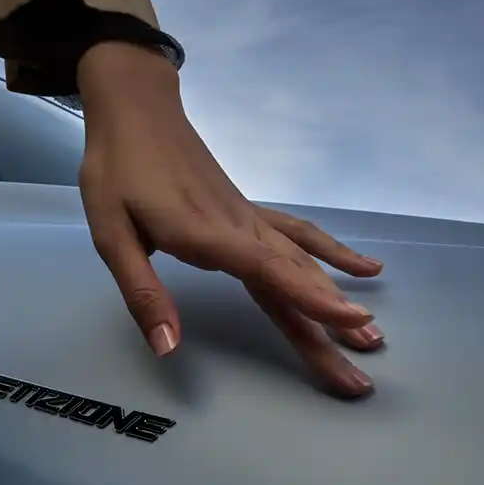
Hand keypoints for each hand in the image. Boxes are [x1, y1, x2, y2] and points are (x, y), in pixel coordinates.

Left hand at [76, 42, 384, 396]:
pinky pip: (298, 236)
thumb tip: (167, 346)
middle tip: (362, 374)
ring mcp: (249, 219)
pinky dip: (332, 254)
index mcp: (205, 234)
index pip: (269, 272)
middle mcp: (238, 228)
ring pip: (303, 263)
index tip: (352, 322)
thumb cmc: (116, 171)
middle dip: (330, 328)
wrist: (136, 110)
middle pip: (294, 280)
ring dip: (337, 301)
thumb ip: (143, 292)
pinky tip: (364, 269)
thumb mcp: (112, 235)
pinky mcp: (248, 214)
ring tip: (371, 337)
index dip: (311, 298)